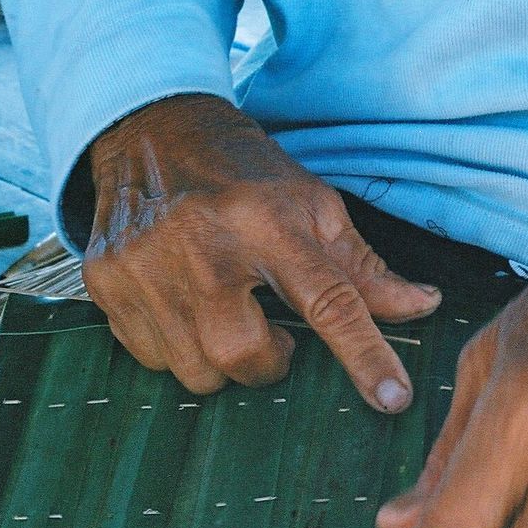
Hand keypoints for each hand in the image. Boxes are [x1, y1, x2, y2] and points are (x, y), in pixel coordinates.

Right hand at [82, 93, 440, 406]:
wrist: (147, 128)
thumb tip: (422, 306)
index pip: (328, 300)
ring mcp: (144, 265)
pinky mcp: (105, 281)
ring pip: (196, 370)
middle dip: (270, 362)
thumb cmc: (243, 173)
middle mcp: (201, 243)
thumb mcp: (312, 206)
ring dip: (222, 360)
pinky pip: (152, 359)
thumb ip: (363, 268)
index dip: (365, 355)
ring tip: (227, 314)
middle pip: (244, 355)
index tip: (394, 398)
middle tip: (275, 334)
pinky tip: (185, 306)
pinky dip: (178, 349)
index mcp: (267, 220)